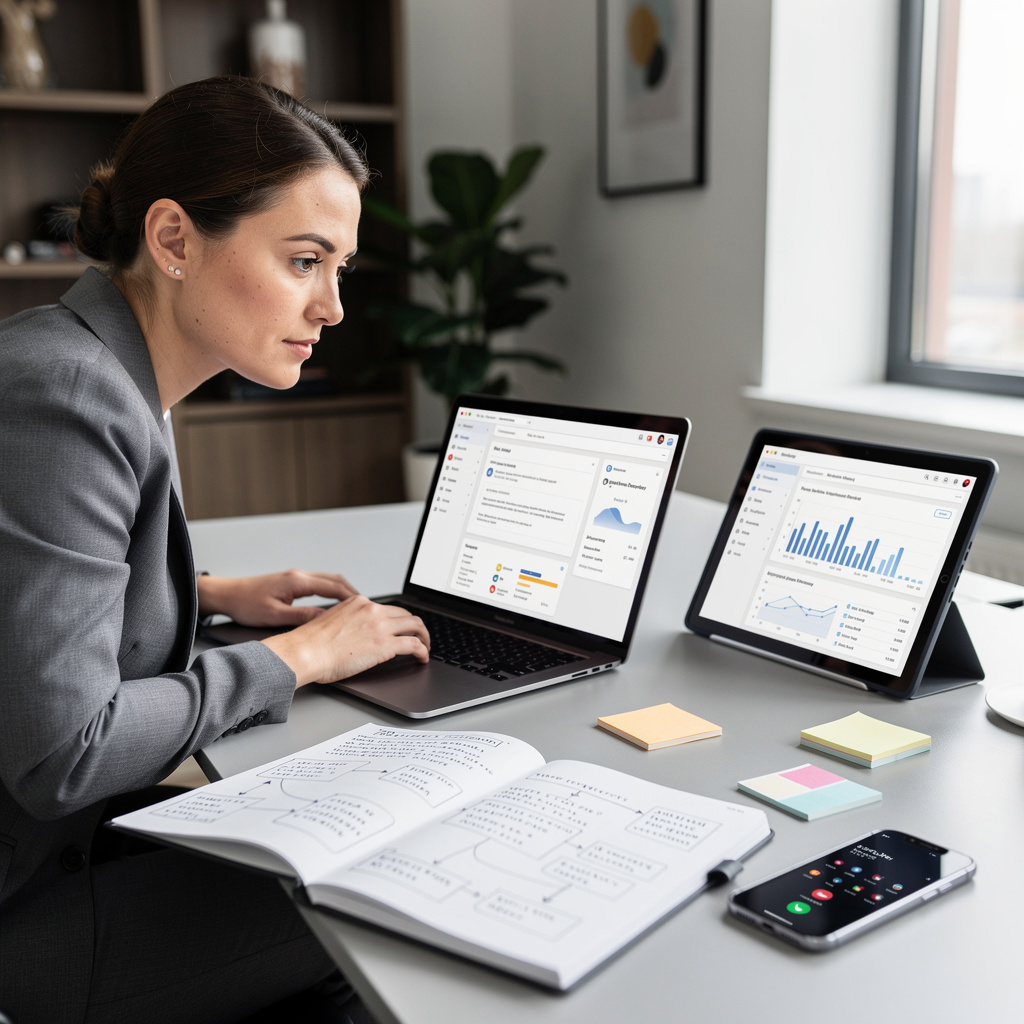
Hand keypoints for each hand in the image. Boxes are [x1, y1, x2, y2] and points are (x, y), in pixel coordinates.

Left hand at [196, 570, 359, 626]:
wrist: (227, 595)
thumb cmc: (245, 605)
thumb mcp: (274, 615)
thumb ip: (301, 617)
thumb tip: (325, 619)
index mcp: (297, 581)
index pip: (333, 587)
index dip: (351, 598)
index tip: (365, 607)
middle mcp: (299, 575)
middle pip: (335, 580)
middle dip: (353, 593)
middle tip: (367, 607)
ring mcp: (296, 577)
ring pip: (328, 581)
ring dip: (343, 592)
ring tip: (356, 607)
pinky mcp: (292, 582)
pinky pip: (319, 584)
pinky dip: (332, 592)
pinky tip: (335, 604)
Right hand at [261, 595, 429, 686]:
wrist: (305, 652)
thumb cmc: (310, 644)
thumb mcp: (331, 621)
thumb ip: (348, 622)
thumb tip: (355, 633)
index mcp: (358, 603)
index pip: (386, 608)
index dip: (397, 620)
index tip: (401, 627)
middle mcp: (372, 610)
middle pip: (405, 614)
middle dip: (414, 626)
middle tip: (419, 637)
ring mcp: (381, 626)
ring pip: (415, 626)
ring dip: (424, 637)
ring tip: (425, 647)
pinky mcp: (386, 644)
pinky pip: (415, 645)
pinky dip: (423, 651)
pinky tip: (423, 658)